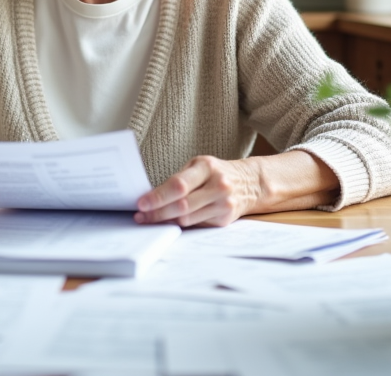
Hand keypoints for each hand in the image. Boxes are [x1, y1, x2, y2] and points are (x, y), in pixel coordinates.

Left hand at [134, 155, 261, 226]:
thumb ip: (179, 179)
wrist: (250, 183)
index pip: (178, 185)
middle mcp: (218, 185)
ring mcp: (223, 203)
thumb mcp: (199, 166)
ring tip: (151, 219)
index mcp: (207, 167)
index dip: (158, 196)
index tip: (141, 204)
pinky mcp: (225, 219)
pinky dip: (181, 224)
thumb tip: (152, 197)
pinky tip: (171, 221)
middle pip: (182, 205)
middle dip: (157, 213)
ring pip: (188, 218)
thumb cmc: (216, 172)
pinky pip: (197, 224)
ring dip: (166, 220)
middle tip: (141, 216)